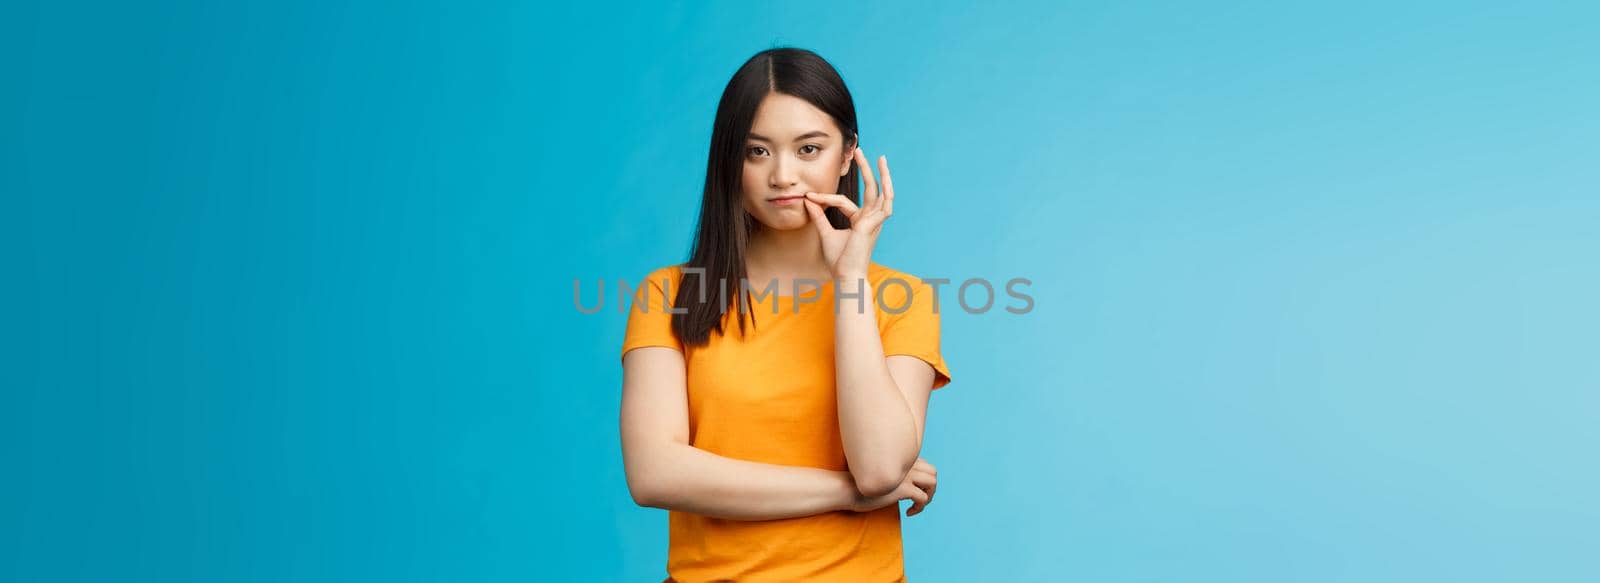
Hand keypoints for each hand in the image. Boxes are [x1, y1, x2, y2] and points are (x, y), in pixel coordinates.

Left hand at [802, 146, 894, 277]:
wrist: (846, 276)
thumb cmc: (839, 260)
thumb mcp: (825, 233)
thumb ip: (819, 216)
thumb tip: (809, 200)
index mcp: (860, 222)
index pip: (845, 201)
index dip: (826, 198)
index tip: (809, 196)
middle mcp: (870, 220)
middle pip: (871, 189)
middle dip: (867, 170)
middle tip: (860, 151)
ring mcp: (875, 222)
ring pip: (882, 194)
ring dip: (883, 176)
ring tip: (879, 159)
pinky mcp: (874, 225)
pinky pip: (879, 205)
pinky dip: (883, 192)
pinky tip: (883, 179)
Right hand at [848, 457, 937, 516]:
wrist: (847, 488)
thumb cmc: (858, 484)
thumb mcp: (879, 475)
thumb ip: (891, 474)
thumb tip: (900, 484)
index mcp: (900, 459)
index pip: (924, 465)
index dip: (922, 479)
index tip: (913, 491)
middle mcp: (906, 465)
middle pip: (933, 472)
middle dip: (930, 488)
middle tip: (919, 499)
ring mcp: (905, 476)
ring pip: (932, 483)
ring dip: (929, 497)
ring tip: (916, 506)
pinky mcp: (903, 489)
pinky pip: (923, 499)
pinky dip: (919, 508)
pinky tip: (908, 513)